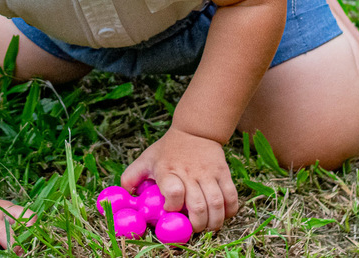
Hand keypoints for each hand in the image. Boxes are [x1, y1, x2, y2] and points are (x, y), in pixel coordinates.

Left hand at [120, 127, 238, 232]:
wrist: (194, 130)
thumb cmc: (168, 149)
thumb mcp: (146, 159)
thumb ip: (131, 177)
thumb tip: (126, 197)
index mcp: (168, 170)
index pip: (173, 192)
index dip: (172, 207)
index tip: (170, 211)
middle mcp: (189, 173)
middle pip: (198, 205)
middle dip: (197, 224)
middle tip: (194, 228)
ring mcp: (208, 173)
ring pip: (217, 204)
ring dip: (214, 221)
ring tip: (209, 226)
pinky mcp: (223, 173)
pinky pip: (232, 196)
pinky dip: (230, 211)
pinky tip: (223, 215)